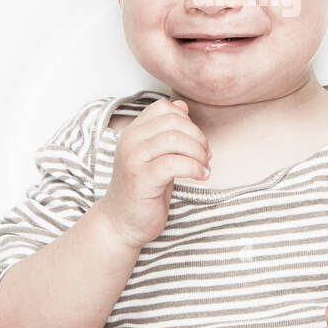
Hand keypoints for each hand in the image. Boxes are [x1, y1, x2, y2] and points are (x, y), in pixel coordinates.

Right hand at [96, 98, 209, 250]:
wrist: (121, 222)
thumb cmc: (142, 189)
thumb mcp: (154, 154)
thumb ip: (166, 131)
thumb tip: (182, 105)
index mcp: (133, 131)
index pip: (164, 108)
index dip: (187, 121)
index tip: (195, 141)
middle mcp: (130, 141)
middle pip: (173, 122)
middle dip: (197, 137)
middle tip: (206, 155)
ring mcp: (134, 159)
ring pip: (174, 140)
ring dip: (198, 152)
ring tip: (204, 166)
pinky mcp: (142, 179)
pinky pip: (174, 164)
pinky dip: (194, 168)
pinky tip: (201, 175)